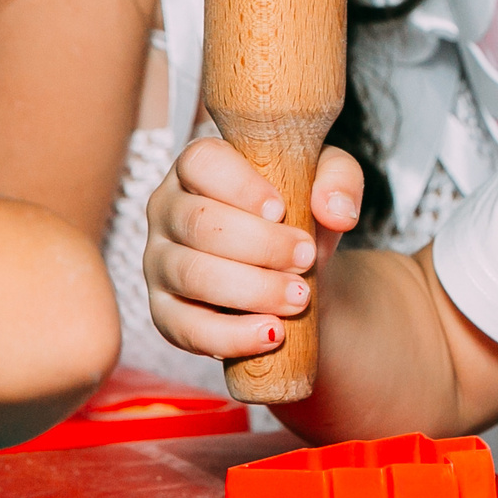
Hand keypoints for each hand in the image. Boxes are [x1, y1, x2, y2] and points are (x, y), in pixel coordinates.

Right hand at [144, 138, 362, 358]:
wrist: (295, 272)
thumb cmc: (299, 214)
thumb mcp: (325, 182)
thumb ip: (339, 180)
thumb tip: (338, 211)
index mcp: (198, 168)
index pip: (201, 162)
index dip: (240, 187)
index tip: (281, 210)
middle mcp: (168, 210)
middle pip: (200, 222)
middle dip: (261, 246)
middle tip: (306, 259)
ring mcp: (158, 262)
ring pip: (192, 274)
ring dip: (252, 290)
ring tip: (298, 297)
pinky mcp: (163, 311)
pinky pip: (186, 328)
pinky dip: (232, 335)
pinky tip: (272, 334)